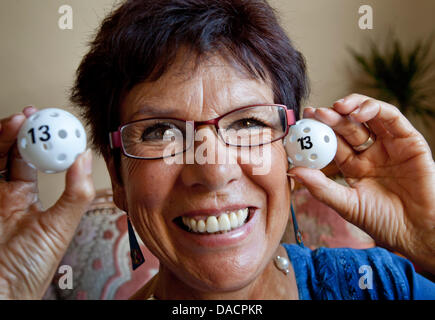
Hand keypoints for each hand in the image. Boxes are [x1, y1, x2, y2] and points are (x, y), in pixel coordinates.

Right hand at [0, 107, 94, 298]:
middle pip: (10, 153)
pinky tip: (7, 133)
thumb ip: (74, 192)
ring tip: (21, 119)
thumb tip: (86, 157)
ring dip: (6, 134)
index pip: (35, 162)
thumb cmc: (31, 265)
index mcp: (28, 199)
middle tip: (34, 113)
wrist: (2, 288)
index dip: (43, 143)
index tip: (55, 125)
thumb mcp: (60, 225)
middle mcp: (5, 193)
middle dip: (22, 131)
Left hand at [289, 94, 434, 272]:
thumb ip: (321, 188)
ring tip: (335, 109)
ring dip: (351, 108)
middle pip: (347, 128)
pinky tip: (358, 112)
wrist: (417, 233)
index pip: (332, 143)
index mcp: (353, 166)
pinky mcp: (409, 140)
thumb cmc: (382, 222)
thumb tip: (293, 170)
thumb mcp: (347, 204)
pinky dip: (375, 110)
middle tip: (314, 113)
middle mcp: (370, 153)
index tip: (302, 125)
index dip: (317, 132)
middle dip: (330, 118)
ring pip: (368, 117)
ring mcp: (389, 145)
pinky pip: (392, 118)